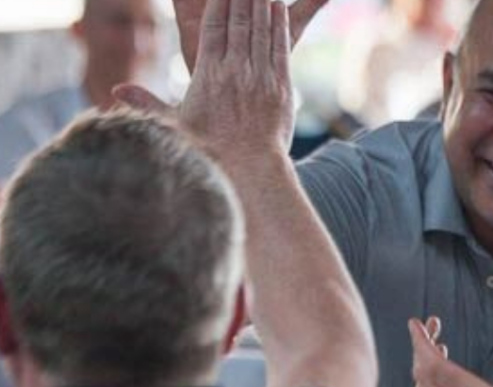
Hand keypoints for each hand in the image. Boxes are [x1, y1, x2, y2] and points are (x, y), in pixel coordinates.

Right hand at [116, 0, 325, 178]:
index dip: (218, 4)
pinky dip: (278, 25)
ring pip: (260, 30)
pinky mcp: (282, 87)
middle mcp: (235, 70)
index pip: (213, 28)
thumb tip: (116, 89)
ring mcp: (261, 77)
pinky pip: (279, 47)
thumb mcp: (174, 126)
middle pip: (238, 22)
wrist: (250, 169)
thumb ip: (147, 103)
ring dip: (260, 4)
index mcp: (209, 75)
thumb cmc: (211, 152)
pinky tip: (278, 8)